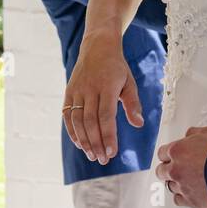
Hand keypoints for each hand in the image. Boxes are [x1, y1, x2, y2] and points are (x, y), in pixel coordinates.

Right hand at [62, 25, 139, 164]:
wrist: (97, 46)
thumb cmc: (117, 67)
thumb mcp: (129, 81)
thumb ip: (133, 103)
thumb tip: (138, 124)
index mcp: (107, 86)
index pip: (106, 116)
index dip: (108, 136)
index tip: (112, 153)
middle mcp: (89, 89)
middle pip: (90, 122)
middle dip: (96, 143)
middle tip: (103, 160)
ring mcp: (77, 90)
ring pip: (77, 120)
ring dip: (84, 141)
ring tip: (92, 156)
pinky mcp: (68, 92)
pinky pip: (67, 115)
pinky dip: (72, 131)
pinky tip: (79, 144)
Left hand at [155, 126, 206, 207]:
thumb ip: (194, 133)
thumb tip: (188, 135)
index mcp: (177, 151)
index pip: (162, 153)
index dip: (168, 154)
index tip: (172, 156)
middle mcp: (175, 169)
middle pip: (161, 171)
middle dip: (168, 169)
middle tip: (178, 168)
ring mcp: (181, 186)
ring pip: (170, 186)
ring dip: (177, 182)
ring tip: (188, 180)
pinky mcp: (190, 200)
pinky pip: (178, 199)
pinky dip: (182, 196)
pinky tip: (190, 191)